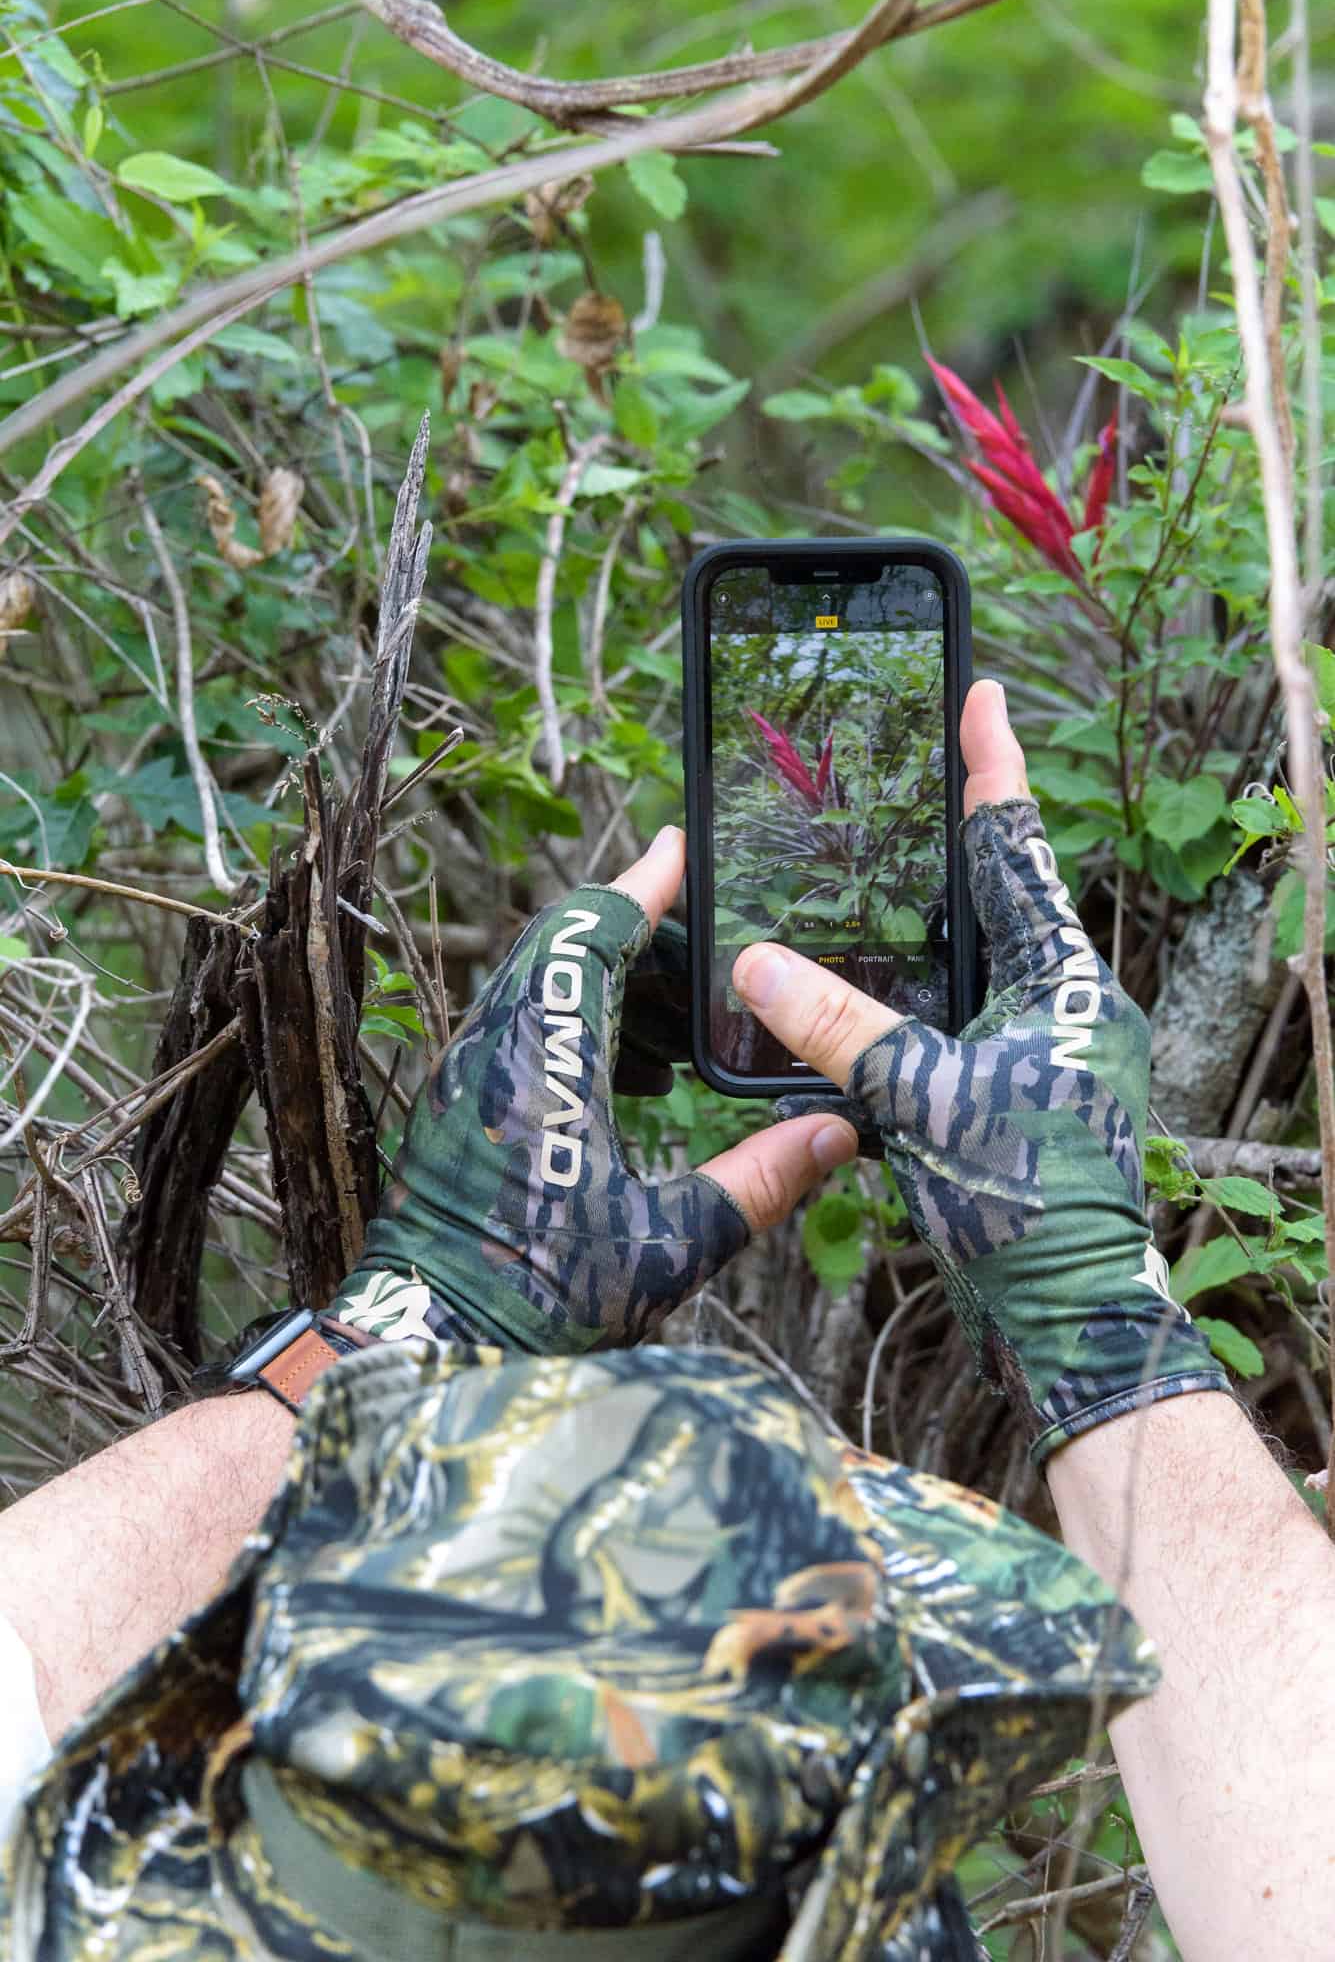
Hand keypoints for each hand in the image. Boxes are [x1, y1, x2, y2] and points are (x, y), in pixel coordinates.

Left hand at [328, 829, 856, 1353]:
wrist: (426, 1349)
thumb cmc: (534, 1301)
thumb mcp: (666, 1246)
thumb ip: (757, 1183)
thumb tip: (838, 1135)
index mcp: (543, 1060)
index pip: (591, 933)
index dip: (643, 885)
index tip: (685, 846)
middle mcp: (495, 1050)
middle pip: (566, 947)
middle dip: (643, 936)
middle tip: (715, 951)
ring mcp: (472, 1076)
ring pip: (542, 986)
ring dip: (614, 982)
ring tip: (688, 1017)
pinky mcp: (464, 1108)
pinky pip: (526, 1027)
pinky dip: (585, 1023)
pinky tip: (639, 1076)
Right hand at [733, 679, 1228, 1463]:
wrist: (1072, 1312)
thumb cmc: (1026, 1205)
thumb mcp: (922, 1099)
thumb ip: (837, 1026)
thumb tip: (756, 963)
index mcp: (1062, 981)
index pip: (1018, 847)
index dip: (991, 765)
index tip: (979, 691)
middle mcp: (1065, 1001)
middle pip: (1005, 890)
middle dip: (963, 827)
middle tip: (918, 764)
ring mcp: (1049, 1047)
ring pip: (984, 953)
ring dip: (941, 907)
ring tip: (888, 857)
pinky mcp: (1023, 1090)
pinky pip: (968, 1010)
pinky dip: (926, 982)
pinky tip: (877, 982)